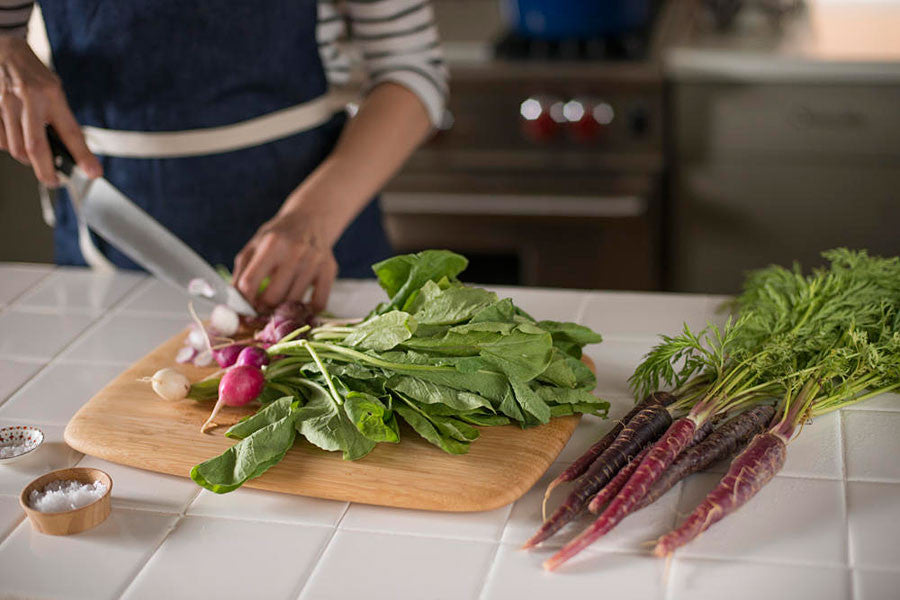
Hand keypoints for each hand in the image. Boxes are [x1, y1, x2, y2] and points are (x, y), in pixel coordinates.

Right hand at [0, 36, 100, 184]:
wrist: (4, 50)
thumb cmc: (32, 75)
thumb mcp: (55, 92)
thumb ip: (61, 119)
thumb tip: (71, 152)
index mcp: (50, 95)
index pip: (71, 132)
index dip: (83, 156)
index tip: (93, 172)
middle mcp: (27, 100)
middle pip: (36, 148)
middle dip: (46, 171)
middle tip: (53, 181)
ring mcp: (4, 104)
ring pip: (15, 148)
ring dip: (27, 159)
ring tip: (34, 153)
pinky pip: (0, 141)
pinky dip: (10, 146)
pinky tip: (15, 137)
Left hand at [233, 209, 339, 312]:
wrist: (311, 219)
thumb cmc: (278, 236)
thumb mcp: (254, 247)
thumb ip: (241, 274)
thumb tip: (232, 305)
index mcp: (271, 243)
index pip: (249, 283)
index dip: (243, 301)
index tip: (244, 307)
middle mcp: (295, 251)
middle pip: (272, 297)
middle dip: (263, 307)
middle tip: (261, 306)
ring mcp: (315, 262)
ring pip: (294, 303)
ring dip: (284, 308)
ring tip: (279, 303)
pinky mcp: (329, 270)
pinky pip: (318, 304)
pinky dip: (308, 311)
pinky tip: (300, 304)